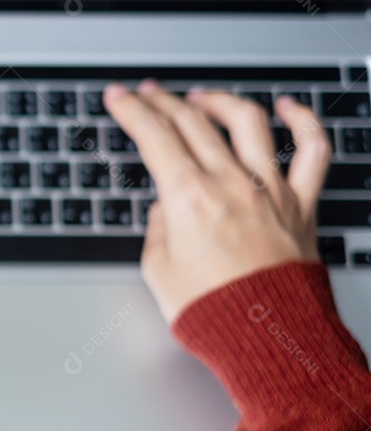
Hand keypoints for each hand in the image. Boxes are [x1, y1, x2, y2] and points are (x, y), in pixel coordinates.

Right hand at [103, 81, 330, 322]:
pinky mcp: (300, 204)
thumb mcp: (158, 269)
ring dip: (219, 100)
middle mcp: (230, 183)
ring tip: (202, 97)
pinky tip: (288, 107)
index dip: (131, 109)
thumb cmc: (213, 312)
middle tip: (147, 93)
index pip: (153, 135)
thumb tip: (166, 208)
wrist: (267, 337)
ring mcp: (269, 189)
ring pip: (247, 121)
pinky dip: (303, 121)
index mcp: (188, 197)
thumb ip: (159, 227)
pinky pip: (313, 151)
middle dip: (163, 100)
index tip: (119, 96)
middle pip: (192, 121)